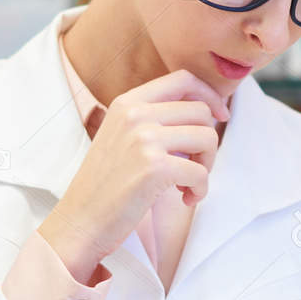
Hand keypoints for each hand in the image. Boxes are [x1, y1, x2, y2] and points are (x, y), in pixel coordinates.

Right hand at [40, 69, 228, 280]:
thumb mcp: (122, 136)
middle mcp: (135, 114)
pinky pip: (200, 172)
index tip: (220, 116)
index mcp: (127, 102)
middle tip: (193, 166)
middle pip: (201, 111)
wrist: (80, 220)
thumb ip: (154, 120)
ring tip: (187, 184)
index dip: (210, 95)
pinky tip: (185, 199)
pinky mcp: (154, 168)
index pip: (183, 79)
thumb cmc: (106, 185)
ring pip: (207, 138)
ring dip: (206, 166)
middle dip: (207, 142)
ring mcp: (144, 139)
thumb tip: (206, 113)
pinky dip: (200, 190)